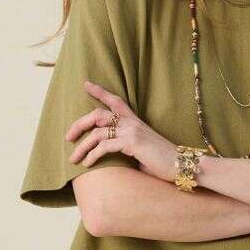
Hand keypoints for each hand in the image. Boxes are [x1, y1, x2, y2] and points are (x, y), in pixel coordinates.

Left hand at [65, 80, 179, 182]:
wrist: (181, 165)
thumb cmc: (163, 162)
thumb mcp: (143, 150)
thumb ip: (128, 147)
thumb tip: (114, 156)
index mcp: (135, 121)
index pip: (115, 101)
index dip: (99, 92)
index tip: (86, 84)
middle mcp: (132, 122)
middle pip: (98, 114)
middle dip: (79, 124)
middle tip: (67, 137)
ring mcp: (132, 131)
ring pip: (97, 133)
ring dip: (82, 147)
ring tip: (73, 159)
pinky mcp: (132, 143)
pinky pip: (105, 146)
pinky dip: (93, 155)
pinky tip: (87, 163)